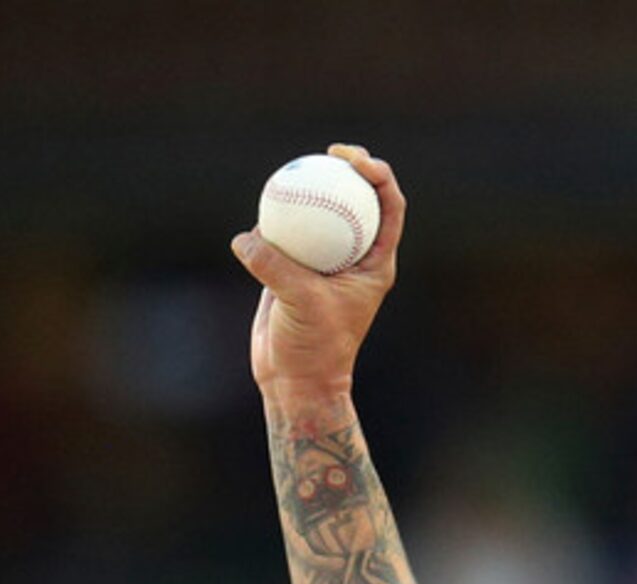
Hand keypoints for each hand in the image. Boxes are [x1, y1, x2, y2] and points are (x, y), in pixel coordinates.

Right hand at [232, 144, 407, 402]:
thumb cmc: (314, 347)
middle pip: (359, 200)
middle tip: (328, 152)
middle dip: (350, 168)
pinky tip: (263, 206)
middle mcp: (354, 256)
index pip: (389, 208)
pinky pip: (286, 230)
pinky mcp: (292, 267)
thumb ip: (276, 268)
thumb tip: (247, 238)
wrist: (295, 379)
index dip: (379, 176)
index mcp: (376, 263)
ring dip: (311, 189)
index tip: (355, 162)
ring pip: (321, 212)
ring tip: (294, 170)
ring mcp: (323, 260)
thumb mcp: (301, 304)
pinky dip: (275, 217)